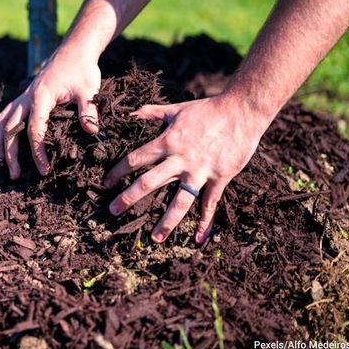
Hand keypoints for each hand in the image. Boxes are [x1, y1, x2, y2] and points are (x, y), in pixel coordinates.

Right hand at [0, 44, 101, 178]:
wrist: (74, 50)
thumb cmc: (82, 70)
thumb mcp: (89, 90)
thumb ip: (89, 110)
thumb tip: (91, 131)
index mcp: (41, 97)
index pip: (34, 130)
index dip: (37, 152)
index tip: (44, 169)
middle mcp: (26, 97)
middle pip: (10, 128)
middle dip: (9, 153)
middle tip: (15, 175)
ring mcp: (23, 96)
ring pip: (2, 121)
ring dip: (0, 143)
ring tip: (3, 164)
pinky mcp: (24, 97)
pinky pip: (6, 115)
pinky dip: (2, 131)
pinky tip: (5, 144)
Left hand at [104, 94, 268, 243]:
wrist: (241, 111)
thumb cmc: (207, 109)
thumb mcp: (176, 109)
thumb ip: (152, 112)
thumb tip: (131, 113)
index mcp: (167, 141)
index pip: (136, 159)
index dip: (118, 171)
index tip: (106, 183)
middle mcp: (181, 159)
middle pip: (149, 182)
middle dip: (129, 197)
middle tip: (113, 211)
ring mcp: (201, 171)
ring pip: (180, 201)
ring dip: (167, 221)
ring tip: (156, 238)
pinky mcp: (220, 178)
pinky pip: (210, 203)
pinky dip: (205, 222)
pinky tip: (198, 238)